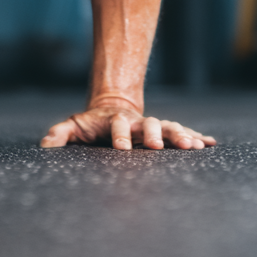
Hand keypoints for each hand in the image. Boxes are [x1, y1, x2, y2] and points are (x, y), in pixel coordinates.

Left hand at [40, 107, 215, 149]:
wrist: (113, 108)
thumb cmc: (91, 124)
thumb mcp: (73, 127)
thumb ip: (59, 134)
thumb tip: (44, 145)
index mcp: (116, 120)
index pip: (119, 125)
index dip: (121, 135)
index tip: (123, 149)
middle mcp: (138, 122)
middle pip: (151, 124)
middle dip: (157, 134)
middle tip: (163, 146)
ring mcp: (153, 126)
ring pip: (170, 127)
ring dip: (182, 136)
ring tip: (195, 147)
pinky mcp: (165, 132)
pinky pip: (184, 133)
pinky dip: (198, 137)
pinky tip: (211, 144)